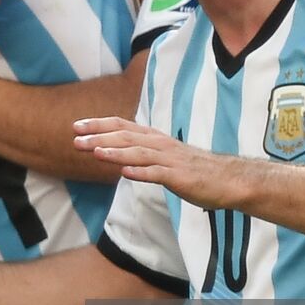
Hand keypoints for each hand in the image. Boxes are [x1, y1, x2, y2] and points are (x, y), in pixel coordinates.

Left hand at [73, 116, 241, 209]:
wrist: (229, 179)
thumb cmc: (195, 169)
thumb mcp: (165, 157)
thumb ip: (143, 153)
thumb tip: (119, 155)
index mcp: (155, 139)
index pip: (122, 126)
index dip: (99, 125)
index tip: (76, 126)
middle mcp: (160, 145)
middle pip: (125, 137)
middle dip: (98, 138)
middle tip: (75, 140)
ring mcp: (169, 160)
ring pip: (138, 153)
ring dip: (114, 152)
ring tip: (94, 152)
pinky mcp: (179, 177)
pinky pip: (157, 174)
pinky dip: (140, 172)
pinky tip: (124, 173)